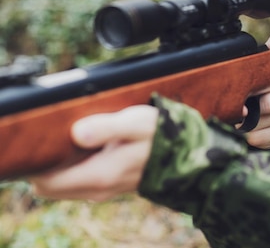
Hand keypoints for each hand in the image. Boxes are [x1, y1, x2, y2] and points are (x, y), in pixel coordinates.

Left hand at [29, 105, 157, 200]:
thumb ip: (106, 128)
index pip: (45, 183)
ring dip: (61, 167)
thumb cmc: (163, 134)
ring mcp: (105, 190)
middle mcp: (98, 189)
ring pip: (64, 186)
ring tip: (74, 139)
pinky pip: (80, 182)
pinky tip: (89, 145)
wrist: (189, 154)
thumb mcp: (136, 123)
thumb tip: (76, 132)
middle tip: (56, 137)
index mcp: (100, 175)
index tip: (44, 140)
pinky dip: (76, 168)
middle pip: (50, 187)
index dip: (37, 164)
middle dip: (46, 166)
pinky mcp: (111, 186)